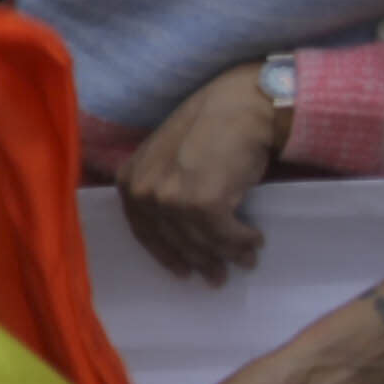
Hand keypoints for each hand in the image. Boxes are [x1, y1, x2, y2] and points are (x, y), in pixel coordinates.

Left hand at [118, 66, 295, 281]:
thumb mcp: (166, 157)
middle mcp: (143, 192)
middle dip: (201, 262)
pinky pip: (227, 235)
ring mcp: (171, 199)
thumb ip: (163, 188)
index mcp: (128, 181)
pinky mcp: (204, 204)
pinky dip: (243, 241)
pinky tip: (255, 240)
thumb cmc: (208, 128)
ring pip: (203, 242)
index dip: (166, 255)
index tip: (183, 271)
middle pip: (175, 242)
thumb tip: (182, 233)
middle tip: (218, 278)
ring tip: (246, 261)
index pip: (145, 232)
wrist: (238, 105)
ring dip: (228, 255)